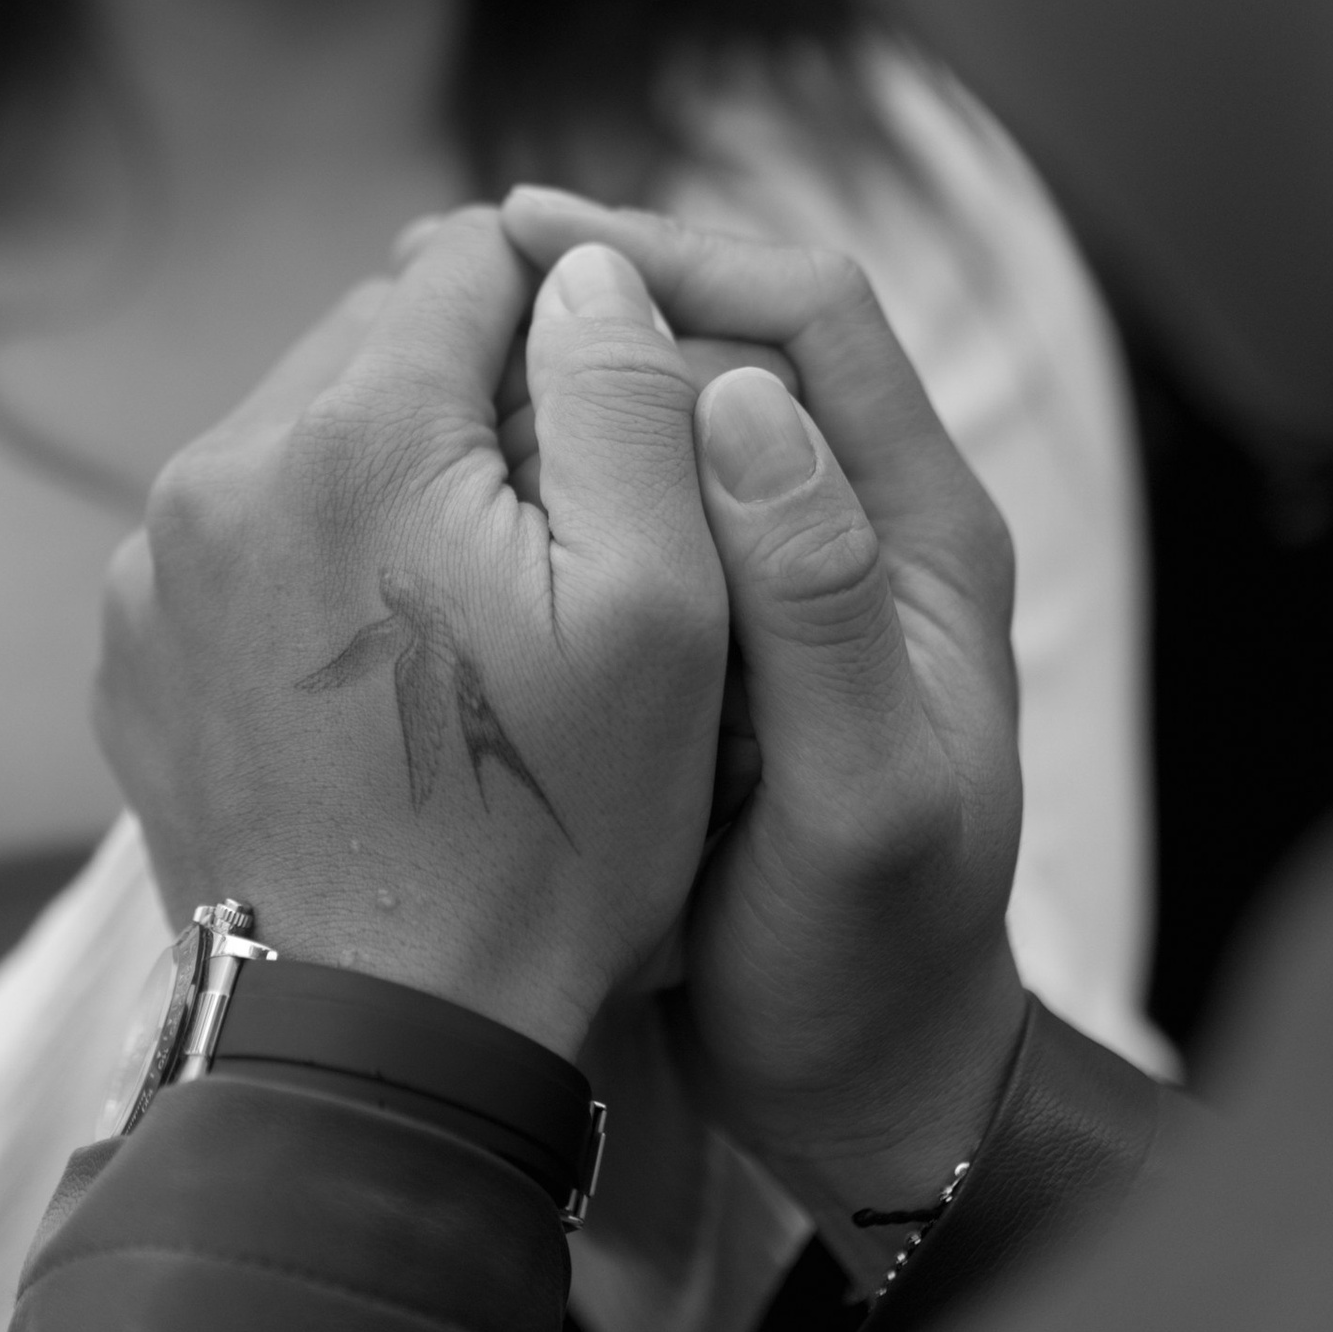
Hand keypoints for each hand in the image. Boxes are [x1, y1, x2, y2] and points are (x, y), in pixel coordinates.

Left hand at [95, 208, 727, 1057]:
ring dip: (388, 470)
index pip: (471, 260)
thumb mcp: (662, 609)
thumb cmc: (546, 828)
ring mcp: (156, 568)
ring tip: (479, 588)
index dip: (569, 299)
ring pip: (300, 436)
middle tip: (566, 492)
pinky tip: (389, 659)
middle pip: (373, 336)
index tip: (623, 378)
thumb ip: (629, 398)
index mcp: (356, 437)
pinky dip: (314, 560)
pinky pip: (237, 540)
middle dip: (474, 385)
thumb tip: (584, 267)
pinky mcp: (131, 649)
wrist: (378, 1035)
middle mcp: (223, 472)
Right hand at [501, 191, 1027, 1279]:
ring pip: (659, 412)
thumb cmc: (875, 965)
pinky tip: (435, 476)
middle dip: (588, 290)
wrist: (859, 1091)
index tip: (532, 239)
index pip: (813, 315)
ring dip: (547, 371)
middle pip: (725, 335)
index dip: (677, 254)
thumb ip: (820, 613)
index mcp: (922, 537)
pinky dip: (535, 468)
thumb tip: (743, 407)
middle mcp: (852, 528)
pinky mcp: (705, 637)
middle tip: (433, 270)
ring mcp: (774, 580)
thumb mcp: (862, 802)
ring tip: (410, 346)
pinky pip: (621, 504)